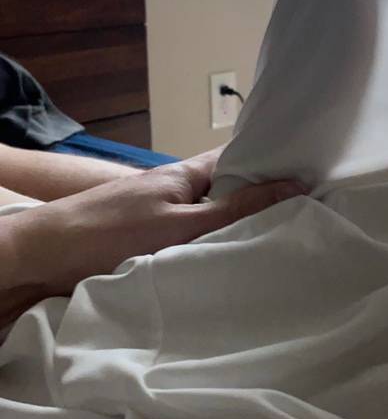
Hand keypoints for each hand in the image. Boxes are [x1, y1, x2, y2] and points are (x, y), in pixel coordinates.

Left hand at [0, 148, 305, 327]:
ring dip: (238, 226)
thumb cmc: (112, 232)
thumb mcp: (182, 224)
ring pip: (213, 216)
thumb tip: (291, 186)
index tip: (308, 175)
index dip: (271, 162)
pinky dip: (214, 245)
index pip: (239, 157)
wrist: (47, 254)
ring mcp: (165, 214)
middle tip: (305, 216)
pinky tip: (234, 261)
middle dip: (261, 200)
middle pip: (229, 188)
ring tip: (281, 240)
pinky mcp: (153, 239)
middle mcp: (179, 189)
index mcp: (187, 174)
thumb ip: (235, 210)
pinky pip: (194, 237)